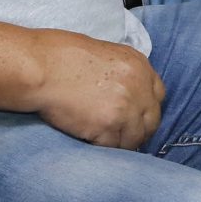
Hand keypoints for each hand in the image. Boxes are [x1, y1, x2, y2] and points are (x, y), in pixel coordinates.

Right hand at [30, 29, 164, 149]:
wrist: (42, 67)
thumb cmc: (62, 56)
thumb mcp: (104, 54)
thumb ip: (122, 74)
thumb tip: (124, 93)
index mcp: (139, 65)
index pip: (158, 95)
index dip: (145, 108)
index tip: (134, 117)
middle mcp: (139, 86)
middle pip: (152, 120)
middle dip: (138, 130)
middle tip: (120, 135)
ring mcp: (125, 108)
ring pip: (134, 139)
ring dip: (120, 142)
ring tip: (101, 139)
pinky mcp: (108, 126)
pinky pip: (112, 147)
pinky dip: (102, 148)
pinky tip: (89, 140)